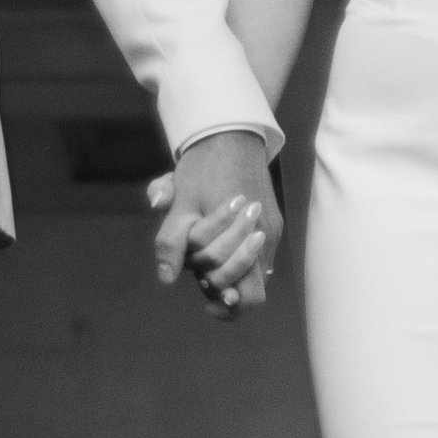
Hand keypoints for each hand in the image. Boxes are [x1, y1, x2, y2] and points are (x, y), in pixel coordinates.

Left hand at [149, 130, 280, 317]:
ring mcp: (270, 229)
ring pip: (250, 266)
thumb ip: (172, 241)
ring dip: (224, 263)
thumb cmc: (203, 166)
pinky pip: (254, 249)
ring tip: (203, 246)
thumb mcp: (180, 203)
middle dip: (219, 280)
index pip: (249, 297)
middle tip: (199, 271)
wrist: (230, 130)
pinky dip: (233, 249)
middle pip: (247, 284)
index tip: (205, 302)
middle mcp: (265, 238)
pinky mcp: (271, 219)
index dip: (227, 307)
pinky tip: (215, 231)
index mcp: (248, 238)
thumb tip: (167, 278)